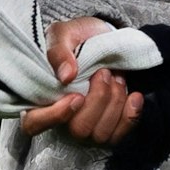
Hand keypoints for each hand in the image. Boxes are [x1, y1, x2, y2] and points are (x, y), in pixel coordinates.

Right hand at [19, 16, 143, 144]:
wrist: (103, 39)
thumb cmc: (77, 39)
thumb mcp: (64, 35)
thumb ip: (60, 52)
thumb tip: (66, 76)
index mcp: (41, 99)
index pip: (35, 124)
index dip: (55, 116)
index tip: (76, 96)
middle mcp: (62, 119)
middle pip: (78, 130)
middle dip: (98, 101)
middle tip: (104, 73)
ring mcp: (87, 127)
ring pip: (101, 134)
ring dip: (115, 103)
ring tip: (116, 78)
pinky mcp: (109, 128)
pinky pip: (120, 134)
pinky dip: (131, 115)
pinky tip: (134, 96)